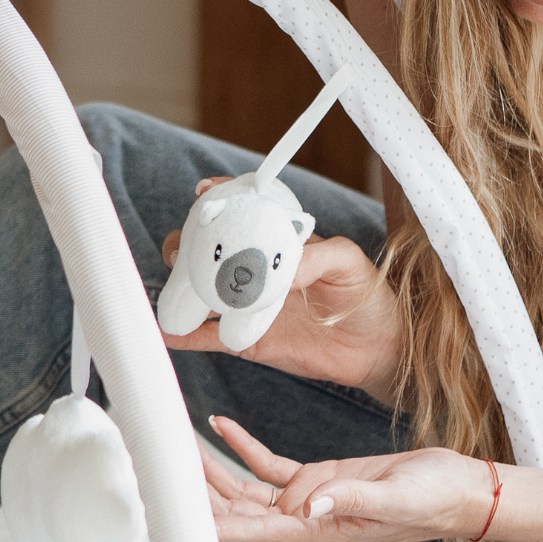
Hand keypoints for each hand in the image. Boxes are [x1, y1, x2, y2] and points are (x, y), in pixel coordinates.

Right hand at [161, 181, 403, 398]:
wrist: (376, 350)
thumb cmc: (368, 297)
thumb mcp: (349, 264)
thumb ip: (316, 257)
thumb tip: (279, 269)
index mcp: (280, 242)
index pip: (244, 213)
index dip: (220, 198)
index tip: (204, 192)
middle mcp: (257, 270)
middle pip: (209, 250)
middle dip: (186, 244)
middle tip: (182, 251)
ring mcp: (248, 306)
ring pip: (202, 291)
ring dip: (179, 287)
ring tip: (170, 290)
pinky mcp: (246, 340)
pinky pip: (208, 336)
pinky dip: (184, 335)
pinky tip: (166, 332)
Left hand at [204, 415, 488, 541]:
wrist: (460, 488)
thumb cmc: (436, 499)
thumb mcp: (395, 498)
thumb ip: (349, 501)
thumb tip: (305, 506)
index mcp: (319, 534)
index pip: (255, 534)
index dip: (215, 528)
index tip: (179, 522)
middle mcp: (306, 522)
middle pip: (239, 512)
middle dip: (202, 495)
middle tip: (165, 471)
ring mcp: (310, 501)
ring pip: (247, 489)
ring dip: (214, 470)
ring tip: (180, 446)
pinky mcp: (319, 479)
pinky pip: (270, 467)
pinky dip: (244, 448)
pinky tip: (222, 427)